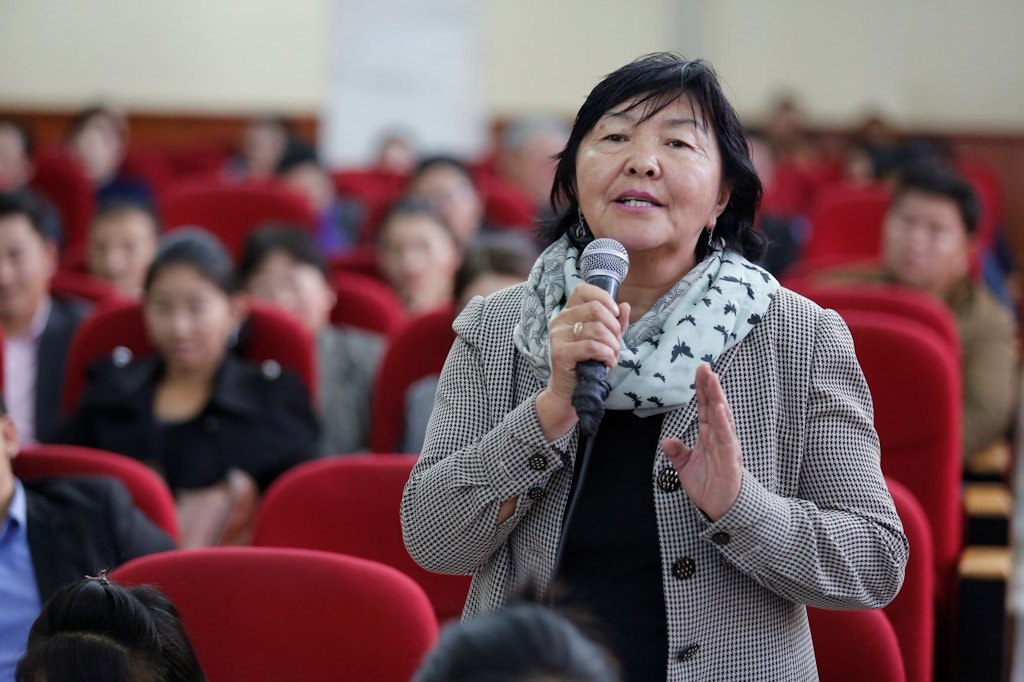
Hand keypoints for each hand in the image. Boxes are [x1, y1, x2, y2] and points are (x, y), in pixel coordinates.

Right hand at [536, 284, 630, 438]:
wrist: (570, 391)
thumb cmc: (587, 363)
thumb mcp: (605, 340)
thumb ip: (615, 324)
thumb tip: (625, 306)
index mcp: (569, 313)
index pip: (583, 290)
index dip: (603, 297)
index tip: (615, 314)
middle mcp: (560, 320)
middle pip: (595, 309)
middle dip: (614, 327)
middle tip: (616, 343)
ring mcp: (558, 336)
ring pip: (597, 329)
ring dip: (613, 345)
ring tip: (613, 356)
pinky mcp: (560, 353)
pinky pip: (592, 347)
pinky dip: (607, 354)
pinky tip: (609, 362)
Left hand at [661, 364, 741, 520]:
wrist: (722, 509)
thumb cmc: (709, 486)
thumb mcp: (686, 468)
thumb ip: (677, 453)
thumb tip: (666, 441)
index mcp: (709, 437)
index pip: (706, 409)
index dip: (703, 390)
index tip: (700, 371)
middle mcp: (719, 437)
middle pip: (715, 407)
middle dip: (710, 387)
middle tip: (705, 366)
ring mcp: (726, 446)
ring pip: (722, 417)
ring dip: (717, 398)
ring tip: (712, 380)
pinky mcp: (730, 458)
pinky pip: (726, 437)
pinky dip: (723, 422)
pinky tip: (720, 408)